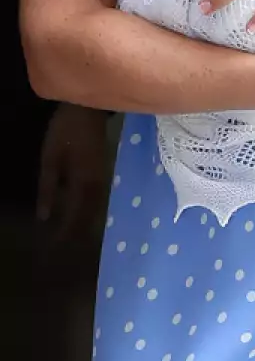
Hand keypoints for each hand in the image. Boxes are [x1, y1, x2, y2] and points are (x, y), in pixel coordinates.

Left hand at [36, 105, 109, 244]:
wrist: (89, 110)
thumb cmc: (66, 131)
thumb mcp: (50, 159)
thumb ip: (48, 189)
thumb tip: (44, 217)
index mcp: (84, 185)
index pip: (74, 217)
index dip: (65, 234)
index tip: (55, 249)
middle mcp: (98, 187)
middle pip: (88, 219)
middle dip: (76, 235)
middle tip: (65, 250)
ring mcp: (104, 181)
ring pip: (95, 212)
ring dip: (84, 227)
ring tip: (74, 240)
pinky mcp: (104, 175)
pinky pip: (98, 201)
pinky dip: (89, 214)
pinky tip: (84, 218)